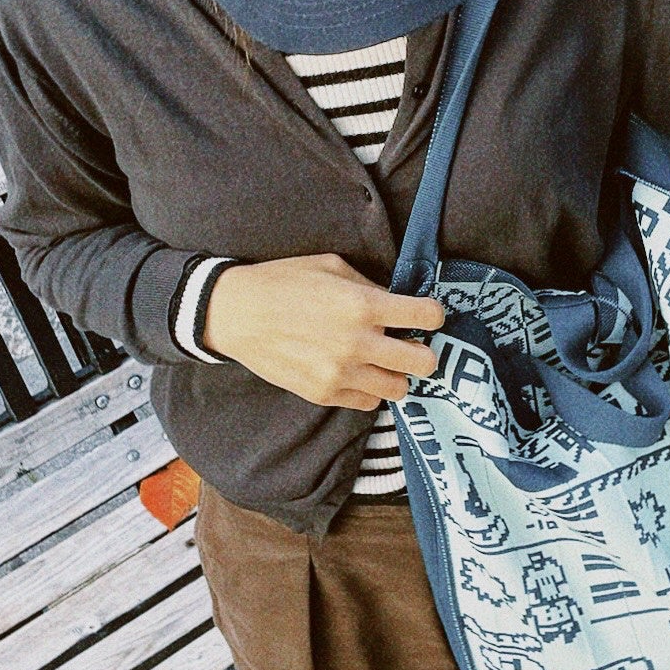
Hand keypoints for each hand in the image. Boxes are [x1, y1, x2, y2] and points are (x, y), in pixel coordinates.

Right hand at [202, 253, 443, 410]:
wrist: (236, 314)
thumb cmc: (283, 282)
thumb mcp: (332, 267)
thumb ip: (370, 286)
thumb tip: (397, 303)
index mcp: (363, 305)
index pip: (428, 315)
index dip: (433, 314)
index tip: (426, 314)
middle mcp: (358, 343)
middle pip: (424, 362)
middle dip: (424, 351)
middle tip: (412, 344)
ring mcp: (341, 373)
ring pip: (399, 388)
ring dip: (397, 374)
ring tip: (383, 361)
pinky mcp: (324, 393)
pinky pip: (368, 402)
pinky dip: (369, 389)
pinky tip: (358, 372)